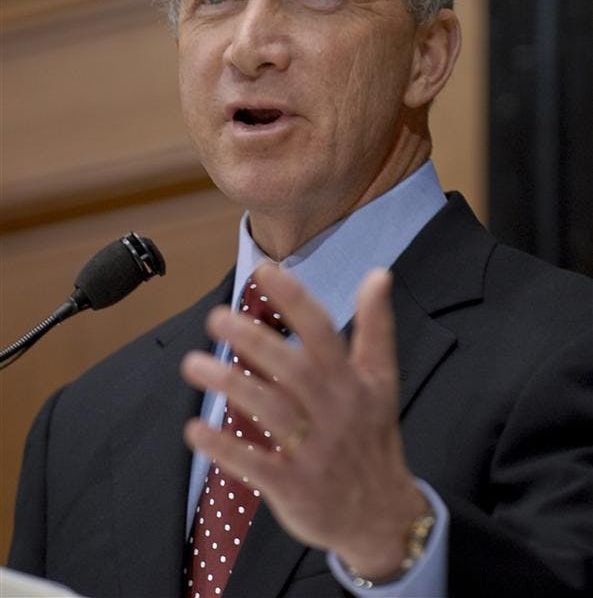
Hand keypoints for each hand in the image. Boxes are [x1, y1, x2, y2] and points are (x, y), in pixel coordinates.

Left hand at [181, 264, 426, 580]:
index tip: (264, 270)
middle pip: (293, 369)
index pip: (324, 332)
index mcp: (354, 381)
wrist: (382, 515)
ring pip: (272, 411)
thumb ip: (376, 327)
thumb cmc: (372, 435)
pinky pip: (256, 466)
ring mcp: (316, 451)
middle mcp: (336, 411)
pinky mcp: (295, 488)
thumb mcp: (381, 380)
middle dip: (254, 340)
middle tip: (216, 318)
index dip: (295, 300)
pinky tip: (195, 429)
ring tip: (193, 365)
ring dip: (231, 385)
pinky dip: (225, 449)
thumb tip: (379, 273)